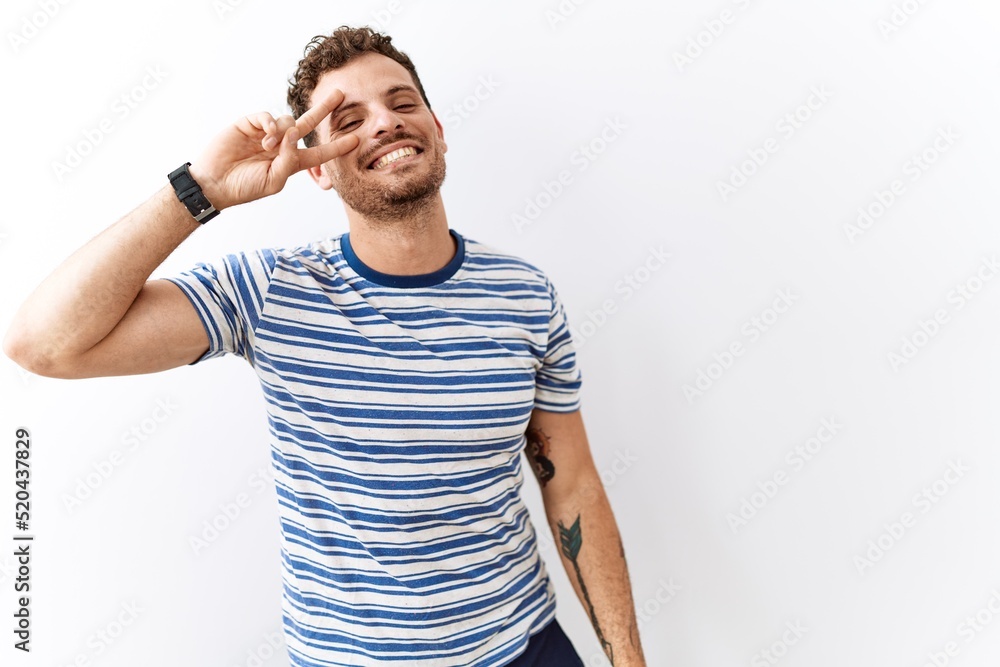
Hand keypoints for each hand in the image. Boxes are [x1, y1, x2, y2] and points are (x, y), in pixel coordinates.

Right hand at [187, 88, 359, 209]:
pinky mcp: (249, 124)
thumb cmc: (245, 187)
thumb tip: (294, 134)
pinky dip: (269, 123)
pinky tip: (265, 135)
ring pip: (286, 120)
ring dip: (281, 132)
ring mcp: (265, 133)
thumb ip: (288, 160)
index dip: (336, 147)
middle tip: (341, 94)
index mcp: (290, 162)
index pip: (319, 153)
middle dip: (324, 109)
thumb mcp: (273, 181)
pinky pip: (267, 116)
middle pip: (308, 124)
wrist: (214, 183)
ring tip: (267, 147)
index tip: (356, 140)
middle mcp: (281, 145)